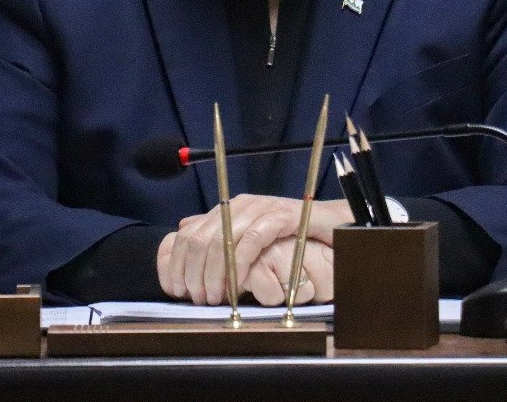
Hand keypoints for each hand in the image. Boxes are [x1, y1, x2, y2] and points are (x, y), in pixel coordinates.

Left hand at [157, 194, 352, 304]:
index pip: (188, 234)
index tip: (178, 291)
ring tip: (216, 298)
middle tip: (200, 300)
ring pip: (222, 240)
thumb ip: (219, 240)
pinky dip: (241, 264)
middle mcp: (238, 206)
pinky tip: (238, 284)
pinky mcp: (280, 215)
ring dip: (215, 273)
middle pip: (200, 239)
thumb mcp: (246, 242)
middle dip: (195, 273)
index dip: (177, 264)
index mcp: (225, 211)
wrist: (329, 225)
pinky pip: (252, 239)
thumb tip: (182, 235)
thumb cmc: (287, 237)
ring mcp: (258, 209)